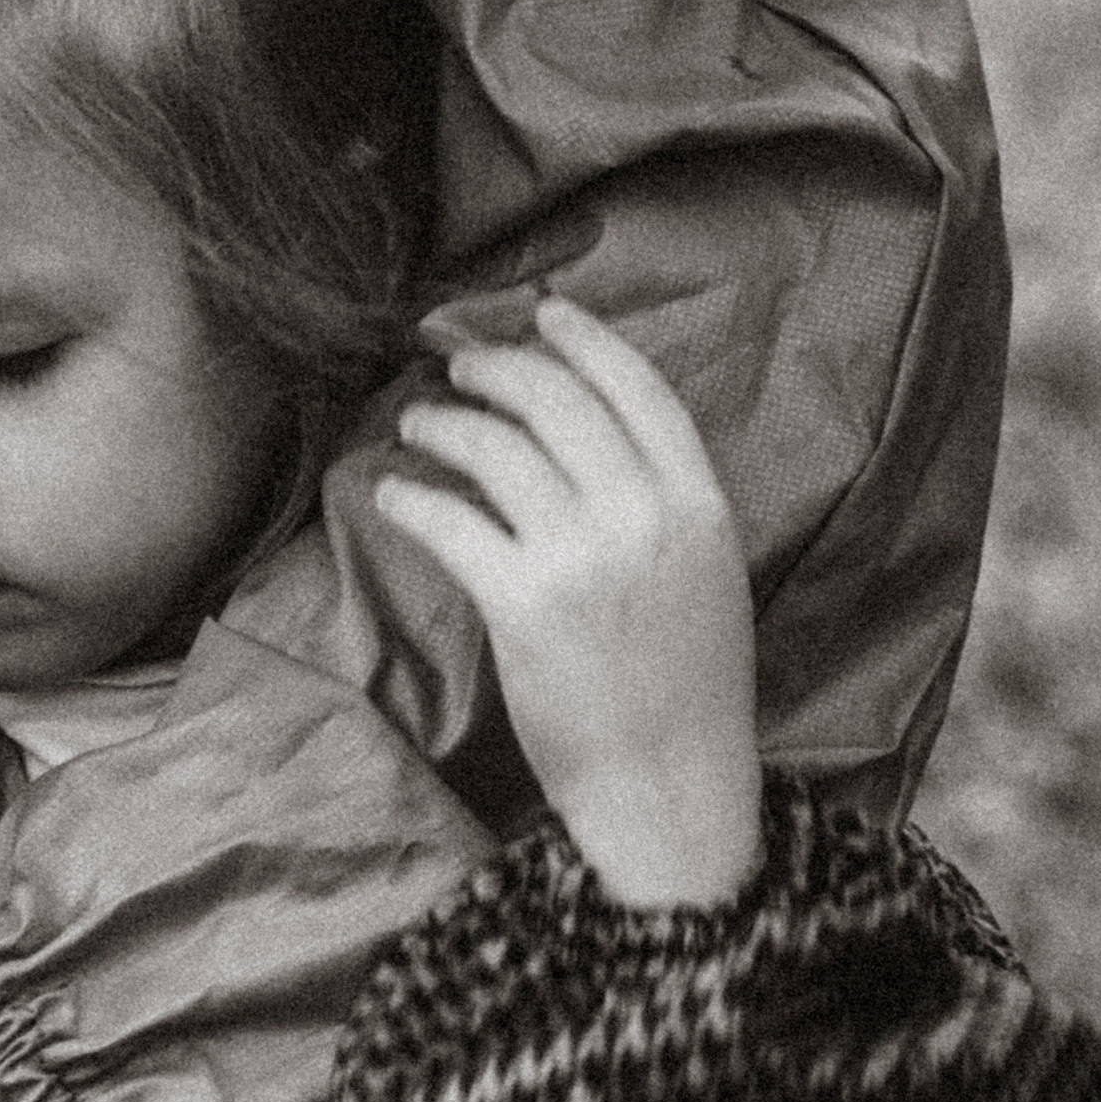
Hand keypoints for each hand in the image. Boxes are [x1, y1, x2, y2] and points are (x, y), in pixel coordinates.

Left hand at [374, 295, 762, 908]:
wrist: (673, 787)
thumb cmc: (686, 689)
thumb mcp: (706, 577)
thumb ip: (662, 503)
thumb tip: (587, 435)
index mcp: (701, 505)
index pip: (639, 388)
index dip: (585, 340)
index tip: (542, 314)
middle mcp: (646, 516)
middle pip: (557, 400)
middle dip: (497, 369)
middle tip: (457, 365)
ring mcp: (583, 557)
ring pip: (496, 448)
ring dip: (445, 426)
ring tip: (419, 426)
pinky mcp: (523, 602)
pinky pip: (449, 520)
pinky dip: (411, 498)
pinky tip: (393, 494)